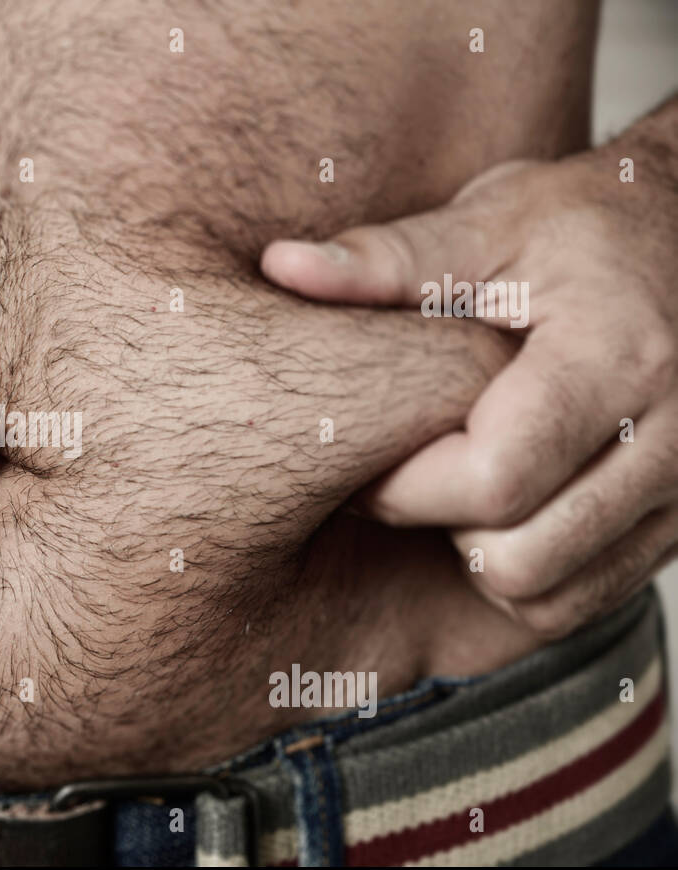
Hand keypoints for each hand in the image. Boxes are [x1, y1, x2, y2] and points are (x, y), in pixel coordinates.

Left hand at [260, 140, 677, 638]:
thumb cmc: (589, 224)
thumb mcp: (493, 218)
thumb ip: (389, 258)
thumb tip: (282, 266)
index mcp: (616, 360)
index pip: (491, 482)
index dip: (405, 483)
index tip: (371, 449)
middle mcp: (673, 438)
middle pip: (520, 558)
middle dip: (439, 524)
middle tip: (411, 468)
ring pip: (551, 598)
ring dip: (482, 557)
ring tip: (462, 479)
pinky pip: (585, 599)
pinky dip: (530, 574)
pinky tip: (505, 507)